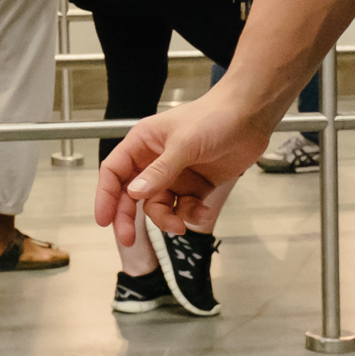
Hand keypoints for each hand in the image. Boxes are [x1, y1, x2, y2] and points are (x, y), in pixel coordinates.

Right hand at [95, 90, 272, 243]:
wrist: (250, 117)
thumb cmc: (214, 117)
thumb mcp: (184, 144)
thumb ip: (159, 171)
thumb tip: (135, 194)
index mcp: (143, 143)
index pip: (115, 172)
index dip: (106, 196)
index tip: (103, 220)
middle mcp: (155, 161)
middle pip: (131, 195)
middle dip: (129, 217)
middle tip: (128, 239)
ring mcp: (175, 175)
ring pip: (158, 206)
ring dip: (167, 219)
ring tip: (180, 224)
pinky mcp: (196, 186)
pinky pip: (184, 208)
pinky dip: (190, 214)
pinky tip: (202, 210)